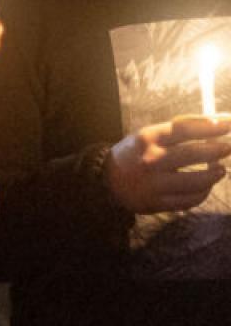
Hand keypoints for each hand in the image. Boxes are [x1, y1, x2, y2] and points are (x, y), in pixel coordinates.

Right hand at [106, 114, 230, 212]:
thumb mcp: (150, 134)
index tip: (230, 123)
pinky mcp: (157, 203)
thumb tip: (216, 123)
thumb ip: (179, 129)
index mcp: (148, 138)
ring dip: (215, 174)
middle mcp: (150, 160)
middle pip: (193, 154)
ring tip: (221, 169)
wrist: (108, 180)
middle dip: (218, 150)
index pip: (186, 129)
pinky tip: (205, 186)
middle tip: (229, 147)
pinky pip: (190, 200)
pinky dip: (203, 192)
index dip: (212, 126)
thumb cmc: (137, 152)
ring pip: (196, 181)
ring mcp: (154, 183)